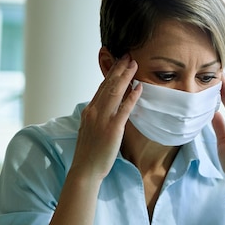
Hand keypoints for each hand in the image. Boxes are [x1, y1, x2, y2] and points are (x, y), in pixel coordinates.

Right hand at [70, 54, 141, 180]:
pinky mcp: (112, 129)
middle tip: (128, 55)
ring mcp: (102, 119)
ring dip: (125, 76)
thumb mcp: (91, 130)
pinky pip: (124, 109)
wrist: (85, 170)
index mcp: (89, 111)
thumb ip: (98, 118)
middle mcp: (94, 111)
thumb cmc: (89, 154)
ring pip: (115, 92)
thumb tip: (107, 110)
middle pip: (108, 85)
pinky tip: (139, 87)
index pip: (101, 88)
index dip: (111, 74)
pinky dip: (132, 96)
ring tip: (134, 64)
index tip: (118, 63)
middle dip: (118, 69)